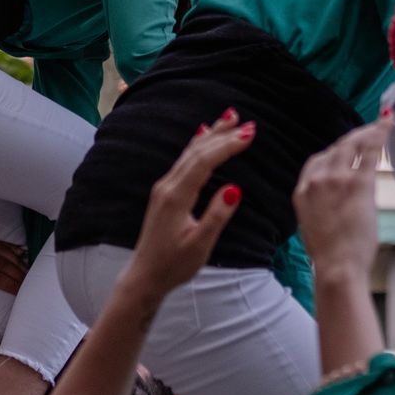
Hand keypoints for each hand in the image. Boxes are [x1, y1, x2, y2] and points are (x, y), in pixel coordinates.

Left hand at [0, 235, 27, 307]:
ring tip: (30, 274)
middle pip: (1, 264)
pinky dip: (16, 249)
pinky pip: (4, 243)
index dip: (9, 284)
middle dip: (18, 274)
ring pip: (5, 252)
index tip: (21, 292)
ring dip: (19, 263)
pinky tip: (24, 257)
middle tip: (30, 284)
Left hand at [120, 113, 249, 299]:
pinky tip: (202, 137)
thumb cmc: (173, 264)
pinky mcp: (165, 193)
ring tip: (227, 118)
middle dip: (221, 134)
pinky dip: (198, 146)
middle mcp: (167, 186)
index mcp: (176, 197)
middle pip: (196, 152)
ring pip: (189, 153)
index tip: (250, 134)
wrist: (145, 276)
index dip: (227, 146)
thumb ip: (217, 216)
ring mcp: (164, 188)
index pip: (204, 162)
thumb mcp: (200, 244)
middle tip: (245, 120)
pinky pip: (183, 161)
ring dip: (210, 135)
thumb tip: (235, 189)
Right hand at [295, 121, 387, 281]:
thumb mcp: (314, 224)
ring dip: (367, 132)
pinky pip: (369, 152)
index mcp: (302, 190)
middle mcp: (316, 179)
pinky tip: (388, 123)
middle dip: (354, 137)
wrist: (336, 267)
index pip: (318, 159)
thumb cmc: (328, 253)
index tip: (348, 146)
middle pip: (336, 148)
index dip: (336, 149)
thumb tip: (336, 199)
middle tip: (369, 131)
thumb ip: (321, 204)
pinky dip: (379, 133)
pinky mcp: (358, 183)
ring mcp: (336, 179)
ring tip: (380, 125)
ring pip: (352, 145)